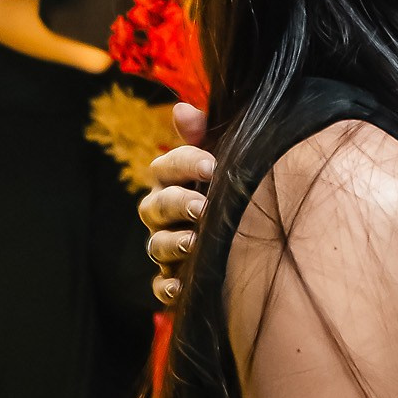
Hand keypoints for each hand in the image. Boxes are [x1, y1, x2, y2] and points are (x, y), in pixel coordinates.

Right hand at [140, 102, 214, 305]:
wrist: (243, 230)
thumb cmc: (225, 186)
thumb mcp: (218, 159)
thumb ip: (203, 135)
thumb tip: (183, 109)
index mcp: (171, 181)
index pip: (166, 167)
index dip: (185, 163)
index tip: (212, 164)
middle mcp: (162, 213)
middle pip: (154, 206)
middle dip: (176, 204)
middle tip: (202, 206)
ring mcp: (165, 244)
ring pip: (156, 244)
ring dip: (172, 243)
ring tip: (194, 242)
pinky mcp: (173, 275)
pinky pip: (159, 284)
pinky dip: (165, 286)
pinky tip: (178, 287)